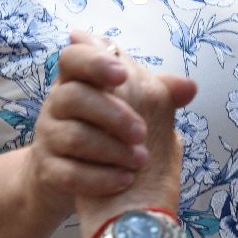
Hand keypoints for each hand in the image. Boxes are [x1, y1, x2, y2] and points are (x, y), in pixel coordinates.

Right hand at [58, 31, 193, 237]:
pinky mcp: (48, 171)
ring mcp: (48, 138)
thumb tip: (190, 87)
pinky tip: (124, 180)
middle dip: (113, 113)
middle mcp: (55, 105)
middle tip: (143, 132)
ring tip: (140, 160)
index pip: (73, 57)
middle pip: (73, 96)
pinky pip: (69, 173)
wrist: (71, 177)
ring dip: (111, 149)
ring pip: (73, 136)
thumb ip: (157, 95)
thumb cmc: (106, 132)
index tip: (122, 74)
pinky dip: (99, 178)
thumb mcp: (129, 109)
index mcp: (75, 80)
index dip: (95, 61)